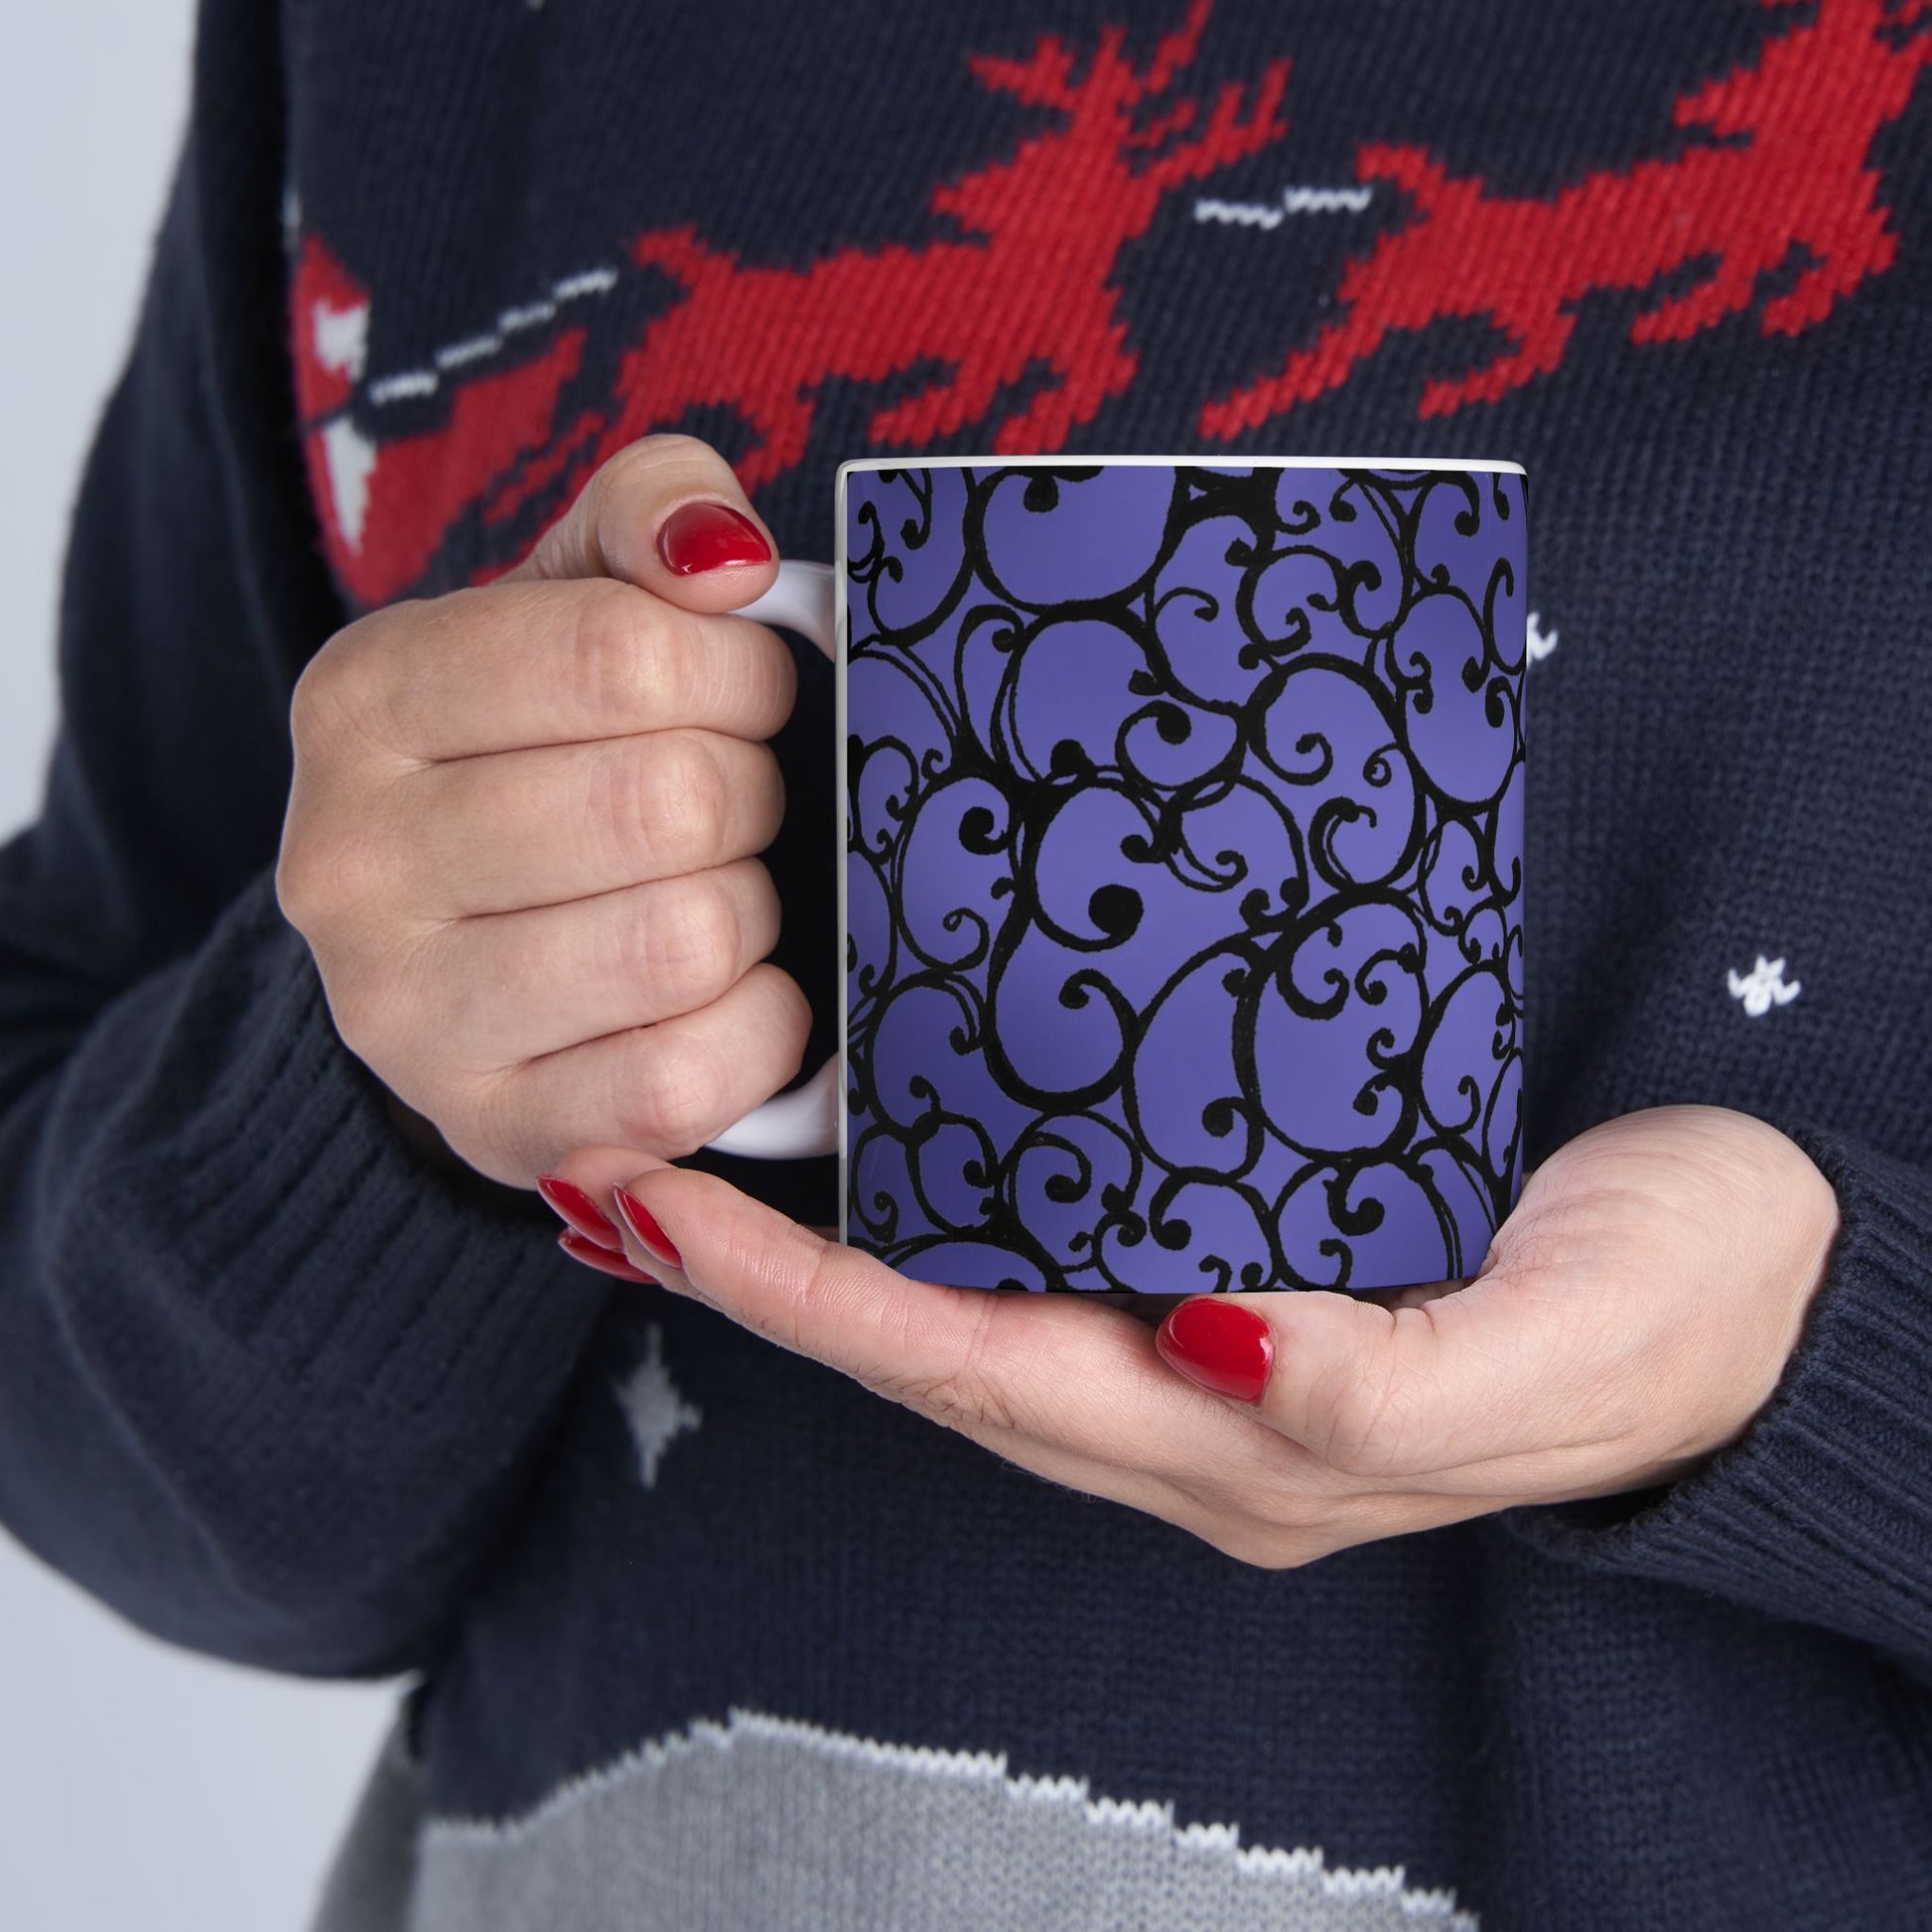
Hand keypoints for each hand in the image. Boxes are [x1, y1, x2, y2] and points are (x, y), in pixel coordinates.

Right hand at [277, 436, 807, 1186]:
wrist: (462, 947)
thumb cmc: (546, 752)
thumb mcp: (575, 597)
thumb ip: (651, 514)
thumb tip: (725, 557)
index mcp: (364, 698)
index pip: (623, 654)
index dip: (739, 674)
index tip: (746, 695)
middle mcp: (350, 862)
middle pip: (668, 803)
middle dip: (751, 795)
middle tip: (734, 804)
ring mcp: (406, 1016)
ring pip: (685, 941)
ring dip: (751, 911)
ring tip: (717, 892)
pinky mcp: (493, 1129)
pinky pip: (685, 1080)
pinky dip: (758, 1030)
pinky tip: (732, 993)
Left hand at [544, 1106, 1839, 1565]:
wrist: (1767, 1283)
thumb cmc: (1678, 1314)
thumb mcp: (1562, 1345)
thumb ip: (1391, 1377)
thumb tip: (1219, 1342)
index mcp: (1252, 1444)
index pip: (982, 1371)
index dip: (813, 1302)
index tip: (666, 1210)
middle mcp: (1198, 1406)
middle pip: (934, 1347)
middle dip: (766, 1275)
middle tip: (616, 1166)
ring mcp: (1210, 1344)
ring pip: (972, 1304)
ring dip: (826, 1246)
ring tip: (691, 1154)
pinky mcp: (1243, 1261)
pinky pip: (1048, 1245)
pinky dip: (937, 1208)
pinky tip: (880, 1144)